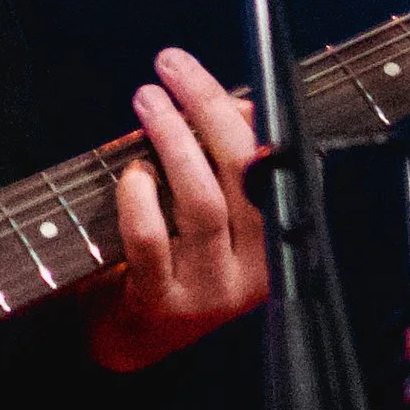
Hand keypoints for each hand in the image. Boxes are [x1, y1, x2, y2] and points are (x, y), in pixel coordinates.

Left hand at [82, 46, 271, 374]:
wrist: (131, 340)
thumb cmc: (171, 258)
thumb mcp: (207, 211)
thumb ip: (223, 164)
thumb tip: (241, 105)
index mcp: (278, 239)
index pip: (275, 163)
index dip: (244, 115)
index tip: (215, 75)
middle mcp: (257, 269)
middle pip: (246, 174)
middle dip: (208, 111)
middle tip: (169, 69)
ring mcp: (212, 291)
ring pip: (203, 204)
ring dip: (174, 142)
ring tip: (148, 102)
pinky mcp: (165, 305)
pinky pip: (152, 242)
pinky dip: (139, 198)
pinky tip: (132, 172)